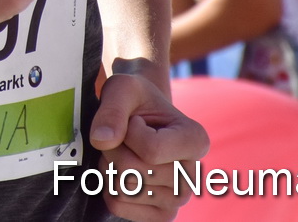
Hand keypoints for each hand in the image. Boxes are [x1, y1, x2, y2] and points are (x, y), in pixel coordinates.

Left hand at [89, 69, 208, 221]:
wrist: (140, 118)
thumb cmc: (135, 101)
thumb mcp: (123, 89)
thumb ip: (112, 109)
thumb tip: (101, 141)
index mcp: (196, 141)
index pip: (151, 151)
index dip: (129, 133)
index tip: (135, 121)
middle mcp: (192, 176)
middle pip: (132, 172)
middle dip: (113, 150)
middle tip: (122, 137)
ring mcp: (177, 200)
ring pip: (123, 190)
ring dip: (108, 167)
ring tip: (122, 151)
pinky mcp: (159, 215)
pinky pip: (117, 206)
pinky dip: (106, 187)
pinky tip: (119, 171)